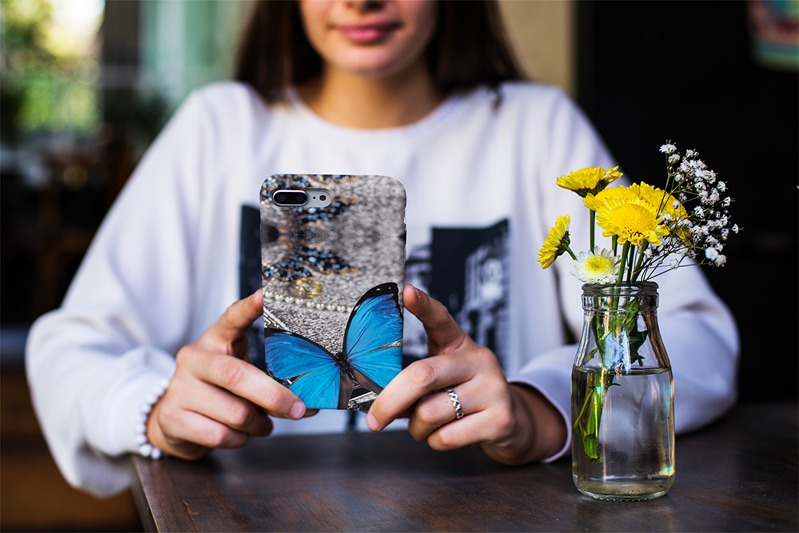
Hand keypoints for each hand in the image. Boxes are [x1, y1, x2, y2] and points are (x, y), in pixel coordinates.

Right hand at [146, 290, 308, 459]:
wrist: (173, 419)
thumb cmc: (220, 392)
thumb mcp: (243, 377)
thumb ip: (270, 383)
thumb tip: (309, 404)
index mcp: (215, 340)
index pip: (232, 318)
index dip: (249, 308)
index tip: (266, 294)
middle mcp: (194, 357)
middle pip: (237, 375)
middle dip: (273, 396)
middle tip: (298, 409)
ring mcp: (179, 387)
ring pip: (234, 413)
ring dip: (257, 425)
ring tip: (260, 424)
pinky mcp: (171, 417)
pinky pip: (220, 435)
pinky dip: (239, 440)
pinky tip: (237, 434)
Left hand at [366, 285, 565, 463]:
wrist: (513, 423)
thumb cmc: (465, 397)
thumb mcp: (444, 378)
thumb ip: (416, 381)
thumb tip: (377, 399)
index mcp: (459, 344)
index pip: (440, 319)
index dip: (423, 305)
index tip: (406, 291)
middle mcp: (478, 360)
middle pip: (422, 375)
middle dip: (390, 401)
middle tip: (374, 419)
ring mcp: (493, 388)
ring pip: (430, 413)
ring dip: (417, 429)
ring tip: (426, 426)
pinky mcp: (500, 419)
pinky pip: (447, 437)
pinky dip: (435, 442)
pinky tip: (446, 435)